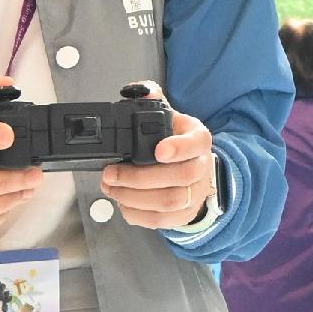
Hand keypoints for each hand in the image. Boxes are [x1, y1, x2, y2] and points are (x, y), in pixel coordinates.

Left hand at [103, 87, 218, 229]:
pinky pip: (161, 221)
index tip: (158, 150)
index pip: (196, 143)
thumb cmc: (175, 141)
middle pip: (180, 177)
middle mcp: (201, 167)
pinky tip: (122, 202)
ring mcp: (194, 194)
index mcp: (198, 139)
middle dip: (140, 177)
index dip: (179, 148)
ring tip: (111, 187)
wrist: (195, 171)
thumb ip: (151, 99)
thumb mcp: (168, 116)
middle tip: (111, 173)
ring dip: (134, 197)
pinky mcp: (183, 215)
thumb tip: (136, 90)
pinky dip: (137, 214)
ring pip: (169, 202)